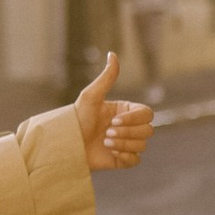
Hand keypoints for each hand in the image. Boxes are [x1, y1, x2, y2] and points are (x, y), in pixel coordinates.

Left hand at [75, 50, 154, 171]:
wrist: (66, 145)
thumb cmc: (77, 118)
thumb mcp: (91, 96)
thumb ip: (106, 77)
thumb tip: (112, 53)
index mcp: (126, 111)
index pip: (147, 114)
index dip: (134, 119)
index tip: (113, 121)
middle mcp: (129, 126)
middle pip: (148, 130)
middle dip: (127, 133)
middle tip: (106, 133)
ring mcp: (127, 143)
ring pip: (142, 145)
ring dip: (123, 144)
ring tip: (104, 142)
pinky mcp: (123, 159)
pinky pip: (136, 160)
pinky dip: (124, 157)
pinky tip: (110, 153)